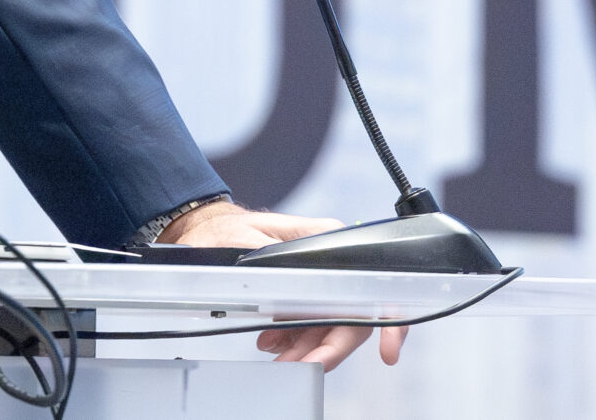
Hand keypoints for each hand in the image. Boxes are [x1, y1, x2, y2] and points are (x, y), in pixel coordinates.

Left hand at [158, 200, 408, 371]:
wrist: (208, 231)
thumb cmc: (227, 228)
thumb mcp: (242, 240)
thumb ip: (267, 262)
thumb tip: (286, 286)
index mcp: (329, 243)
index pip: (370, 287)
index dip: (387, 323)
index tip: (387, 353)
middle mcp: (332, 264)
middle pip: (352, 317)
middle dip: (330, 348)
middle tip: (303, 367)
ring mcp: (320, 283)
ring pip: (331, 327)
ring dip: (309, 349)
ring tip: (281, 360)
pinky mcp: (304, 298)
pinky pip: (312, 328)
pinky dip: (296, 342)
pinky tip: (275, 345)